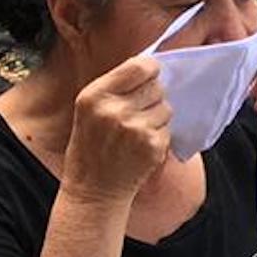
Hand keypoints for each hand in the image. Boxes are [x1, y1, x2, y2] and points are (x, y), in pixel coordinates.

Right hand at [61, 51, 170, 204]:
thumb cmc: (91, 147)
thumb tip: (152, 68)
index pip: (140, 66)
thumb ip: (115, 87)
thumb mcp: (88, 109)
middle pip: (156, 86)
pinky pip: (168, 129)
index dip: (150, 70)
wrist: (93, 190)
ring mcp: (135, 129)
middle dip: (152, 97)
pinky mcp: (152, 147)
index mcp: (96, 95)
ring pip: (166, 108)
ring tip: (135, 134)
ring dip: (156, 118)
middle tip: (135, 114)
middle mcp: (114, 110)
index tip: (149, 77)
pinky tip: (140, 148)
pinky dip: (158, 137)